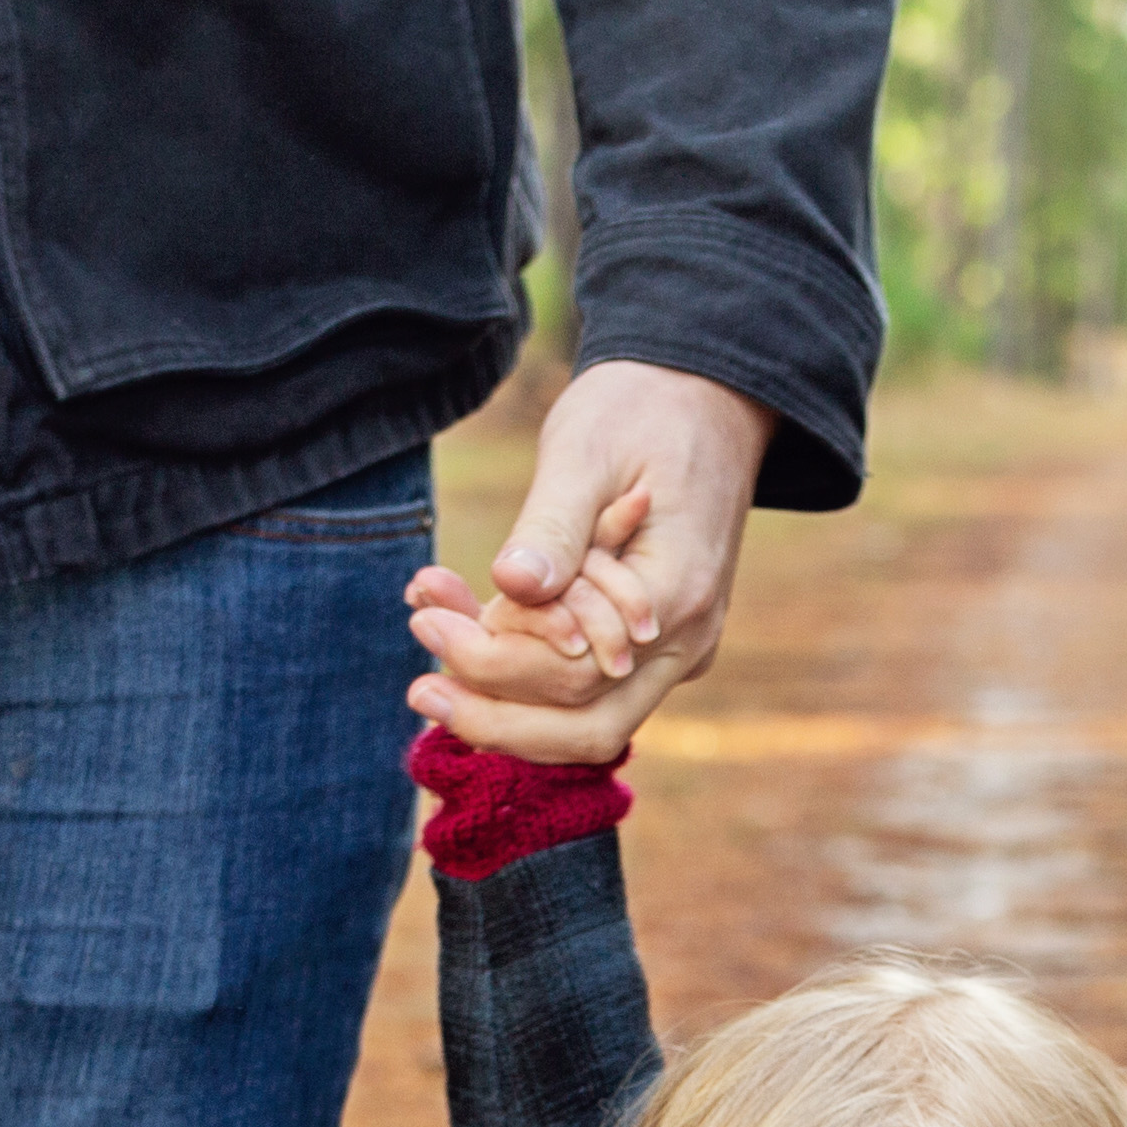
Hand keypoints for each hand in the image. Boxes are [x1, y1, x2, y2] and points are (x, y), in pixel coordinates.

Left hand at [408, 361, 774, 760]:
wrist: (707, 395)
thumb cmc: (644, 409)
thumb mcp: (589, 452)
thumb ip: (553, 528)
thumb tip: (511, 585)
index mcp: (678, 595)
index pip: (578, 673)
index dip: (493, 663)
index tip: (424, 622)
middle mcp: (685, 642)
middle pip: (588, 730)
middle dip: (497, 719)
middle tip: (419, 688)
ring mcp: (672, 651)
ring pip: (587, 724)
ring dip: (505, 702)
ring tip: (432, 640)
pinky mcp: (648, 646)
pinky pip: (586, 687)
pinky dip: (524, 670)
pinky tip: (463, 622)